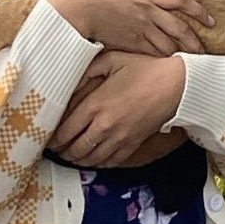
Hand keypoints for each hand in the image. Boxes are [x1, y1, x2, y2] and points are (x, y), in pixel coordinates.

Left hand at [46, 54, 186, 167]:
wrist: (176, 85)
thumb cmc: (144, 68)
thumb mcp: (112, 60)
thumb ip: (86, 70)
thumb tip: (69, 82)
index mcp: (96, 105)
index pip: (66, 130)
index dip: (54, 139)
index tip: (47, 138)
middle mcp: (105, 126)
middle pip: (76, 149)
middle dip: (63, 152)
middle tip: (56, 150)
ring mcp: (120, 138)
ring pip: (92, 158)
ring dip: (78, 160)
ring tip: (70, 156)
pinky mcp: (133, 143)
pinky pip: (111, 161)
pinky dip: (98, 163)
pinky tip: (93, 159)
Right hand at [47, 0, 198, 56]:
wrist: (80, 9)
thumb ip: (134, 0)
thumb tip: (138, 4)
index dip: (198, 10)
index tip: (210, 19)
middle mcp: (148, 11)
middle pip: (180, 27)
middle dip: (194, 41)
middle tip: (203, 52)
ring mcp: (141, 28)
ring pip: (169, 44)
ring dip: (180, 54)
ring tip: (188, 64)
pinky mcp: (132, 43)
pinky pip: (153, 53)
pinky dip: (162, 60)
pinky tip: (166, 68)